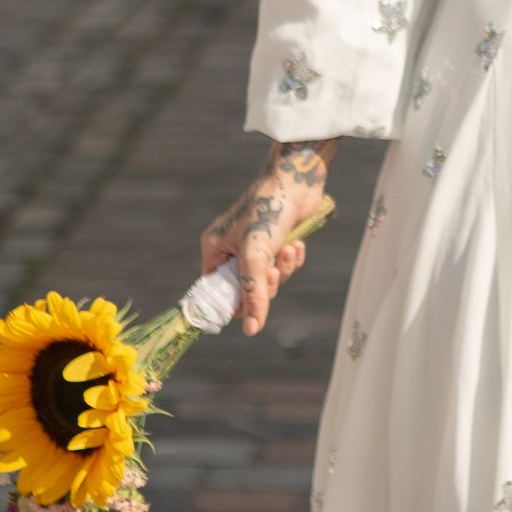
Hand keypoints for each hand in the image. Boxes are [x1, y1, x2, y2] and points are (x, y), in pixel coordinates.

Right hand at [200, 139, 334, 336]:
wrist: (297, 181)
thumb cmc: (268, 211)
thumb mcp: (256, 256)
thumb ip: (253, 293)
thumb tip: (252, 330)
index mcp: (215, 249)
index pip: (216, 290)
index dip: (233, 303)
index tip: (250, 311)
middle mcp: (232, 248)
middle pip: (246, 289)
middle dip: (265, 283)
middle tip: (273, 269)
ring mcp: (255, 246)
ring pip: (268, 279)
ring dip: (283, 269)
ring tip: (289, 250)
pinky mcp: (277, 242)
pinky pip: (283, 266)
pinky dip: (292, 259)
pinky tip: (297, 243)